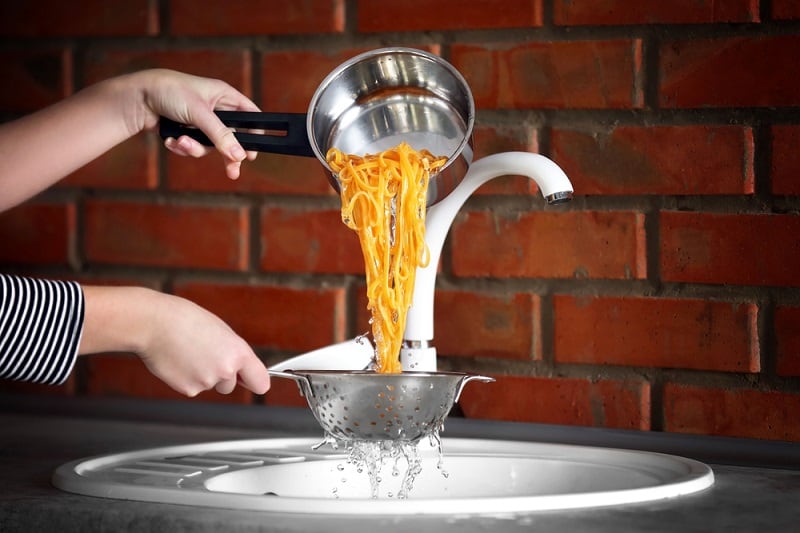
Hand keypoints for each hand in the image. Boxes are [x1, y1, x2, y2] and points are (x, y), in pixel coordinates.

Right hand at [80, 286, 269, 396]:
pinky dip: (187, 378)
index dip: (256, 381)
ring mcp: (207, 382)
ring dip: (202, 375)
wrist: (155, 323)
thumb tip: (241, 369)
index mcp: (239, 353)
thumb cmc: (185, 320)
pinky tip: (179, 360)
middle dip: (222, 375)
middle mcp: (226, 370)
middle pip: (231, 385)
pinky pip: (193, 387)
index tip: (253, 380)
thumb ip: (234, 352)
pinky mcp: (188, 390)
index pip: (261, 382)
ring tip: (189, 352)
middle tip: (205, 354)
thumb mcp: (221, 331)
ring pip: (210, 385)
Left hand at [134, 69, 260, 179]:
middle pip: (231, 137)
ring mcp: (200, 122)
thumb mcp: (198, 113)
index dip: (255, 133)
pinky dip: (181, 146)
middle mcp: (215, 108)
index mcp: (223, 96)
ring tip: (180, 142)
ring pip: (209, 146)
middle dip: (227, 154)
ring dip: (194, 148)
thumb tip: (239, 155)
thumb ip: (220, 135)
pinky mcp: (186, 132)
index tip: (253, 153)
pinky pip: (192, 147)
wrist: (136, 98)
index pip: (249, 114)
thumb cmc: (169, 92)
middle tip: (232, 171)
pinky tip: (170, 139)